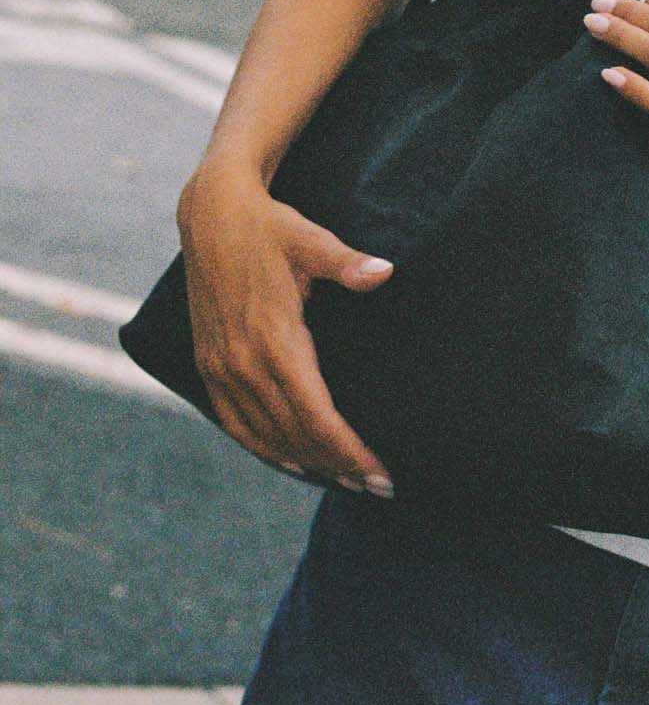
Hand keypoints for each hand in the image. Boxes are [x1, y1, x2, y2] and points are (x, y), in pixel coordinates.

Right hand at [176, 160, 396, 495]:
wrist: (210, 215)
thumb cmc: (269, 227)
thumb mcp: (309, 238)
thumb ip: (346, 262)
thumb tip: (384, 272)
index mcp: (274, 339)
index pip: (317, 416)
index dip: (350, 450)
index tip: (381, 474)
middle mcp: (243, 363)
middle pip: (296, 435)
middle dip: (339, 466)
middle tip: (379, 489)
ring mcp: (222, 368)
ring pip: (266, 436)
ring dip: (306, 463)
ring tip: (345, 482)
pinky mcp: (209, 365)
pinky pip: (235, 422)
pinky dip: (264, 448)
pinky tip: (291, 462)